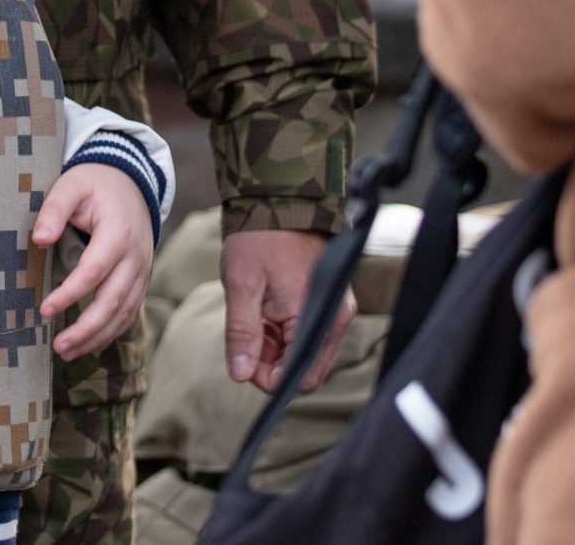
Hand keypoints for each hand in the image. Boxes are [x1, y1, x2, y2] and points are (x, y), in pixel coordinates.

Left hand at [35, 163, 156, 361]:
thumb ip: (54, 210)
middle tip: (58, 345)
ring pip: (124, 312)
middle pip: (113, 300)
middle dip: (86, 328)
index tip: (44, 310)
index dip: (70, 294)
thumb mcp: (72, 185)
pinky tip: (89, 343)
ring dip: (97, 336)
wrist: (130, 182)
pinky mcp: (141, 279)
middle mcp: (135, 256)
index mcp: (118, 233)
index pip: (94, 271)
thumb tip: (38, 239)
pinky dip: (111, 331)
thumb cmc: (96, 185)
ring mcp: (142, 270)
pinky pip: (130, 311)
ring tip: (67, 351)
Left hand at [222, 228, 353, 393]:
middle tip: (245, 336)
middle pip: (304, 367)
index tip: (243, 359)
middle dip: (271, 362)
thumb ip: (243, 333)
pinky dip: (282, 331)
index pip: (299, 376)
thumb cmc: (261, 238)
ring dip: (275, 346)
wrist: (282, 198)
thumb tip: (240, 374)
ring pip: (303, 351)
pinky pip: (306, 332)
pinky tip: (264, 310)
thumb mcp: (242, 284)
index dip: (267, 377)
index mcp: (318, 315)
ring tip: (253, 315)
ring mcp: (334, 309)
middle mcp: (335, 317)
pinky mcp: (327, 301)